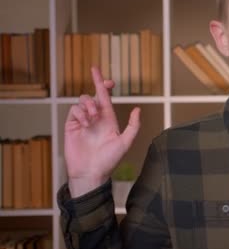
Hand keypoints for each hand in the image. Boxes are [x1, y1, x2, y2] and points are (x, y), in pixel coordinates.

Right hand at [64, 67, 140, 196]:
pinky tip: (86, 123)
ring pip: (83, 100)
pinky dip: (80, 113)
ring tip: (93, 117)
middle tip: (102, 83)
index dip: (103, 84)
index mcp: (108, 119)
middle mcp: (95, 118)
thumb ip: (133, 126)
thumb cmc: (109, 160)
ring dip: (89, 104)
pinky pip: (73, 111)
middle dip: (97, 84)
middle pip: (93, 95)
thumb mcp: (125, 142)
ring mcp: (82, 121)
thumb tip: (137, 109)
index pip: (106, 97)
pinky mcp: (71, 126)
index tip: (104, 75)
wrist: (91, 173)